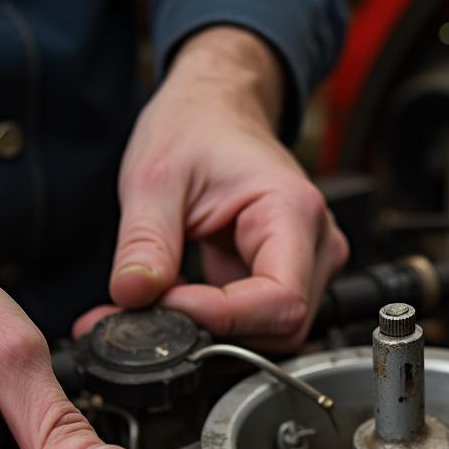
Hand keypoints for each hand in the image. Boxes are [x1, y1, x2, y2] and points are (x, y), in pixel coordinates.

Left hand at [80, 26, 347, 352]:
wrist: (216, 110)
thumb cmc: (197, 127)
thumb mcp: (155, 178)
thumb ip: (145, 243)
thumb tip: (132, 298)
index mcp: (294, 212)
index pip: (279, 301)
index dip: (222, 319)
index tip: (167, 306)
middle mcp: (315, 246)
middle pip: (280, 330)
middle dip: (213, 334)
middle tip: (150, 315)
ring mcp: (306, 268)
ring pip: (270, 338)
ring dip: (212, 336)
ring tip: (160, 307)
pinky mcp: (287, 282)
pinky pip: (257, 327)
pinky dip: (215, 329)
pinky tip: (180, 305)